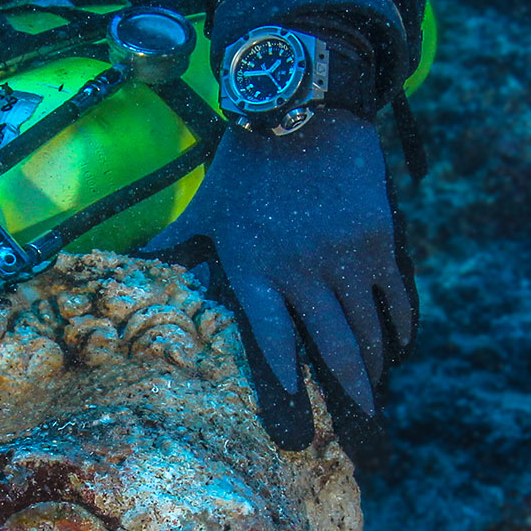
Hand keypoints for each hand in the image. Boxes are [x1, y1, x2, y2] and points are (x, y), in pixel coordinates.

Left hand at [143, 108, 414, 423]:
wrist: (300, 110)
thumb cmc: (245, 165)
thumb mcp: (204, 210)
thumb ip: (174, 248)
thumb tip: (132, 265)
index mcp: (253, 270)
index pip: (274, 341)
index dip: (290, 379)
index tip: (301, 412)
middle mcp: (299, 272)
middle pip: (334, 347)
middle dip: (350, 389)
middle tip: (360, 420)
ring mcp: (342, 257)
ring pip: (367, 328)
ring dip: (374, 364)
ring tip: (374, 390)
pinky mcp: (376, 240)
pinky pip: (394, 297)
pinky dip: (399, 327)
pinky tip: (397, 346)